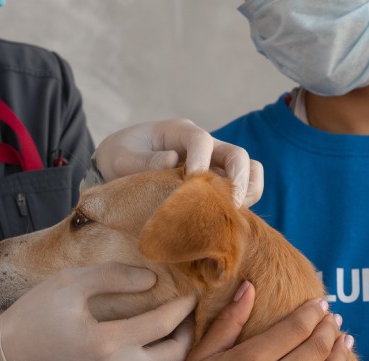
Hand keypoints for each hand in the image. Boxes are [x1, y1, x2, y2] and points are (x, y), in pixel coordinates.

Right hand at [0, 263, 195, 360]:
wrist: (7, 357)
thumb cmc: (34, 315)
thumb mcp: (70, 283)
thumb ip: (113, 277)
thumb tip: (152, 280)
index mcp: (105, 345)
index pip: (161, 325)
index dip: (183, 306)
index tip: (193, 290)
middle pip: (174, 357)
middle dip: (188, 332)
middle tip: (189, 310)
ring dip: (169, 342)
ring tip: (170, 316)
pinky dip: (149, 350)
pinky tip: (144, 330)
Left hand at [94, 118, 264, 206]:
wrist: (120, 166)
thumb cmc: (119, 158)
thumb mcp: (119, 157)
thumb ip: (141, 160)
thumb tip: (172, 161)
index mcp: (179, 132)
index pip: (201, 140)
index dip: (200, 161)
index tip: (189, 183)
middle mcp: (204, 145)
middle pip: (237, 155)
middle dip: (238, 179)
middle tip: (227, 205)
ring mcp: (214, 164)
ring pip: (249, 170)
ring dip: (247, 191)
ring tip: (231, 213)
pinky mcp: (217, 184)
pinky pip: (244, 188)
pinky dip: (244, 203)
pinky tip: (225, 221)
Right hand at [142, 281, 354, 360]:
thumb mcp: (202, 355)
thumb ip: (229, 320)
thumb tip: (249, 286)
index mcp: (252, 360)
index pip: (297, 327)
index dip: (313, 312)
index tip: (320, 304)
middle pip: (318, 349)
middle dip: (330, 329)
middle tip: (333, 320)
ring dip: (341, 356)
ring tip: (344, 342)